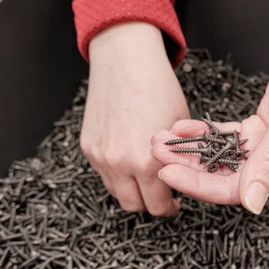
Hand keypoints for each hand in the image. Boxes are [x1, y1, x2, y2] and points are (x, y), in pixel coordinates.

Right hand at [81, 22, 188, 215]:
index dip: (169, 207)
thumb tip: (180, 181)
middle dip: (150, 203)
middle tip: (161, 194)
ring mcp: (101, 157)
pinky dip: (117, 174)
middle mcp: (120, 164)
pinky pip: (104, 174)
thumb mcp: (180, 129)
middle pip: (135, 206)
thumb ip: (178, 160)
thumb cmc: (160, 90)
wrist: (126, 62)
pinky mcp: (88, 148)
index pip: (157, 206)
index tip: (174, 202)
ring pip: (117, 193)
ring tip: (145, 176)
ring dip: (132, 190)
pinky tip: (130, 158)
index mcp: (148, 162)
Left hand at [152, 14, 268, 213]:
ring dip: (189, 148)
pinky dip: (203, 133)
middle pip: (220, 175)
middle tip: (154, 149)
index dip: (197, 184)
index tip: (167, 171)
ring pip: (218, 156)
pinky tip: (182, 126)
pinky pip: (223, 137)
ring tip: (160, 136)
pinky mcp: (257, 129)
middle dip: (185, 165)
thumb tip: (252, 205)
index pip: (233, 190)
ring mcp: (263, 147)